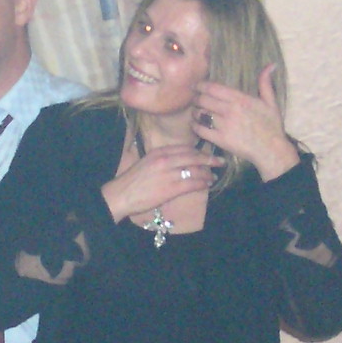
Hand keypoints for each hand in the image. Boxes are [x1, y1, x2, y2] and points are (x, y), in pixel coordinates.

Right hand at [102, 143, 216, 222]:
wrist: (121, 194)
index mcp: (159, 152)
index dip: (199, 150)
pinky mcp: (171, 188)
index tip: (207, 153)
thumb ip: (163, 160)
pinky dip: (203, 183)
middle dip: (209, 158)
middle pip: (193, 156)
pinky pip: (193, 183)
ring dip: (207, 173)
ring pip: (195, 170)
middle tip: (220, 161)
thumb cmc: (133, 181)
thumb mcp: (147, 163)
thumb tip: (179, 161)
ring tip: (213, 176)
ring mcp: (169, 173)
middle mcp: (166, 159)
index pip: (185, 148)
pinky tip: (207, 184)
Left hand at [192, 66, 298, 181]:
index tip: (197, 86)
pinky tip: (197, 125)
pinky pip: (200, 129)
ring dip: (195, 111)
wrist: (271, 150)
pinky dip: (195, 126)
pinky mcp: (220, 139)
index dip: (201, 85)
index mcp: (240, 99)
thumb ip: (265, 83)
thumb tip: (270, 65)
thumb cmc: (272, 126)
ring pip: (200, 113)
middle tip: (195, 100)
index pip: (213, 87)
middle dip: (197, 98)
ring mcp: (224, 125)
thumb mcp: (271, 103)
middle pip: (203, 99)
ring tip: (196, 112)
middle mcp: (230, 109)